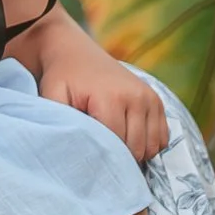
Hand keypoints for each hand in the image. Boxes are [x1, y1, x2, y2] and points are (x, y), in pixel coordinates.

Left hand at [27, 29, 170, 164]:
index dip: (103, 160)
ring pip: (151, 146)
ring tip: (113, 150)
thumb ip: (61, 123)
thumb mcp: (52, 97)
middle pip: (136, 149)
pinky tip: (129, 141)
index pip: (117, 146)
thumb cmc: (61, 79)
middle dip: (119, 160)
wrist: (75, 52)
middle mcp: (136, 96)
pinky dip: (148, 145)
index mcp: (111, 98)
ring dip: (135, 154)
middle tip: (100, 158)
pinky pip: (162, 137)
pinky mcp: (156, 100)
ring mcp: (150, 97)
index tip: (89, 162)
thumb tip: (72, 151)